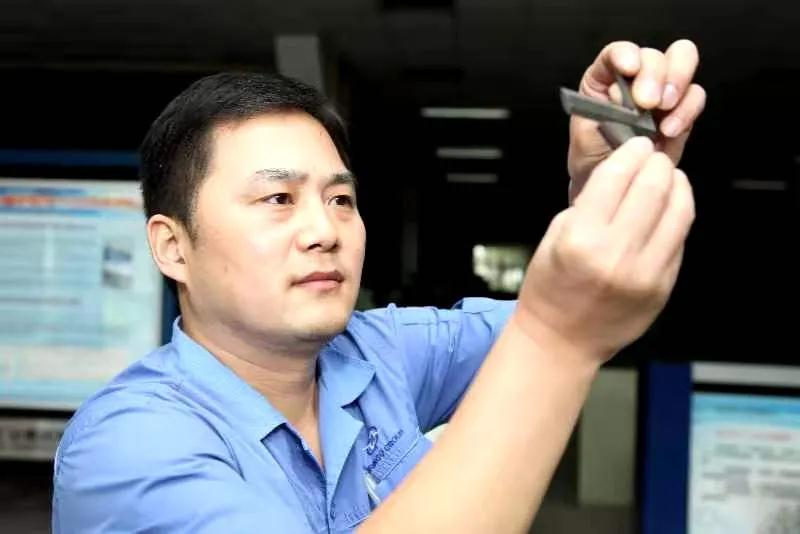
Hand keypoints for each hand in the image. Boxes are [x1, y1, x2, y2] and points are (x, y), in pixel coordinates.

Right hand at [516, 137, 693, 363]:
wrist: (561, 340)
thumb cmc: (551, 288)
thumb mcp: (555, 236)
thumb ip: (589, 204)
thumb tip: (624, 173)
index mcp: (580, 238)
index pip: (617, 177)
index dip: (631, 152)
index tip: (636, 144)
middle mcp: (615, 254)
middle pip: (653, 187)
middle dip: (657, 162)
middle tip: (654, 156)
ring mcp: (644, 273)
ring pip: (679, 210)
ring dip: (676, 185)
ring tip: (668, 178)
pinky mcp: (663, 286)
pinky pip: (679, 239)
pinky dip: (677, 215)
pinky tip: (667, 209)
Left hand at [567, 40, 705, 202]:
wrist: (613, 185)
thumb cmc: (593, 156)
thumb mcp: (584, 133)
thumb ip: (600, 111)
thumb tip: (622, 97)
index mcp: (606, 76)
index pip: (618, 52)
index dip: (625, 54)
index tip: (628, 68)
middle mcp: (636, 77)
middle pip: (656, 54)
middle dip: (655, 73)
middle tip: (647, 101)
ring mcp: (662, 90)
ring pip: (683, 60)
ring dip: (676, 82)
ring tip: (662, 109)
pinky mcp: (683, 109)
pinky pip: (695, 96)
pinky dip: (687, 110)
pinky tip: (669, 130)